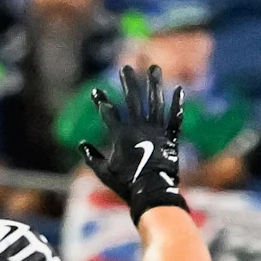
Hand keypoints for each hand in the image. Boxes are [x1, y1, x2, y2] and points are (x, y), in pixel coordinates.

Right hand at [78, 65, 184, 221]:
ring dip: (154, 84)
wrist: (153, 192)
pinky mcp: (171, 137)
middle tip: (125, 68)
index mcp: (121, 135)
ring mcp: (156, 131)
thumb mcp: (103, 172)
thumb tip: (82, 144)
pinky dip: (177, 104)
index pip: (108, 113)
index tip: (96, 92)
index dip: (101, 101)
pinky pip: (174, 118)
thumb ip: (92, 157)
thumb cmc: (127, 184)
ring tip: (154, 68)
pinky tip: (179, 90)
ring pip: (155, 102)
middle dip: (128, 82)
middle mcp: (139, 128)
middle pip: (133, 100)